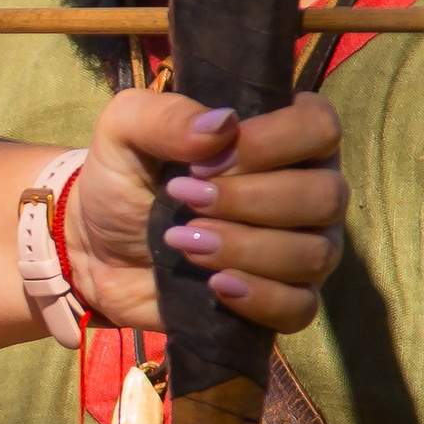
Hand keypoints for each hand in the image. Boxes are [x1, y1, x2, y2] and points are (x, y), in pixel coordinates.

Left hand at [70, 92, 343, 335]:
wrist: (98, 250)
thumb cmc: (124, 179)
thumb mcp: (124, 131)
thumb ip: (166, 116)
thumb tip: (222, 124)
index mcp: (284, 137)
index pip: (320, 128)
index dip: (269, 143)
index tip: (205, 162)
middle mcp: (308, 189)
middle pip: (325, 196)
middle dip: (250, 202)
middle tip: (187, 202)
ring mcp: (304, 248)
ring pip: (314, 254)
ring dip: (246, 248)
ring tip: (185, 242)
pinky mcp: (285, 300)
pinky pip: (301, 307)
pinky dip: (260, 298)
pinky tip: (216, 285)